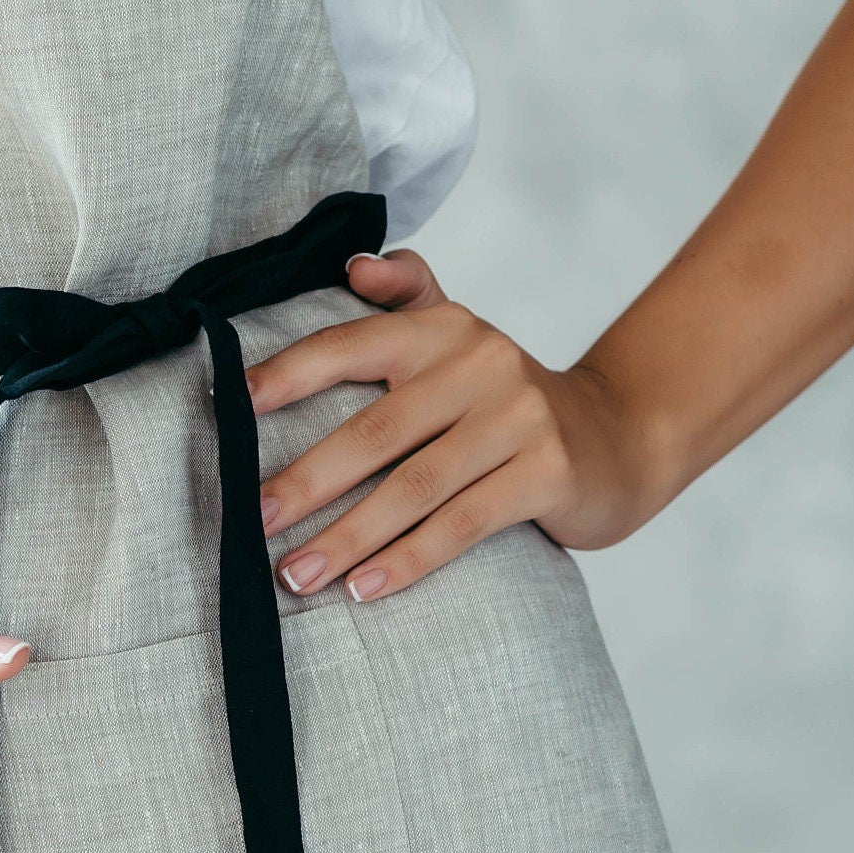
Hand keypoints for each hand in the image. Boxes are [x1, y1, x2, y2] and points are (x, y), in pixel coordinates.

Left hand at [247, 250, 670, 603]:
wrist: (623, 436)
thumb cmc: (511, 400)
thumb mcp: (462, 337)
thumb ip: (407, 295)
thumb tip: (353, 263)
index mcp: (444, 329)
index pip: (350, 345)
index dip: (289, 373)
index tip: (230, 405)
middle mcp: (481, 364)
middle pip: (374, 431)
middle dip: (306, 482)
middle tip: (252, 523)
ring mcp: (520, 418)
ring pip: (414, 486)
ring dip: (347, 537)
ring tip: (295, 576)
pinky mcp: (549, 472)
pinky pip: (463, 523)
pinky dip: (408, 560)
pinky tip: (364, 589)